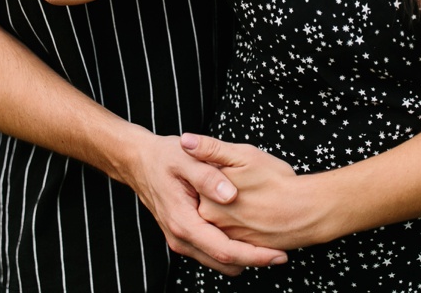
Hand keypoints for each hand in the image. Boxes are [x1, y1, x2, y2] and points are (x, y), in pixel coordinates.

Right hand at [122, 131, 288, 274]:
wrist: (138, 161)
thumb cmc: (164, 156)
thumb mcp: (186, 157)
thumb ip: (208, 175)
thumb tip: (230, 195)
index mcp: (184, 222)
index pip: (224, 251)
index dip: (254, 256)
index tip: (278, 255)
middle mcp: (181, 238)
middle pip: (224, 263)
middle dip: (254, 261)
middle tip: (282, 253)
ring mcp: (181, 239)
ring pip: (218, 261)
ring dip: (243, 257)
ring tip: (270, 245)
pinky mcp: (184, 235)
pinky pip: (211, 251)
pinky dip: (231, 249)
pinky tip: (247, 235)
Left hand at [182, 133, 327, 249]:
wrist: (307, 211)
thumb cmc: (277, 180)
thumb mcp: (244, 156)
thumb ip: (211, 149)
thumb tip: (185, 140)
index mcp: (207, 200)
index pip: (200, 182)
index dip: (218, 171)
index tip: (237, 169)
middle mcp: (212, 223)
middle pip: (209, 201)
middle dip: (224, 191)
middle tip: (250, 184)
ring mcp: (227, 238)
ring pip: (222, 217)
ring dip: (233, 207)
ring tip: (256, 197)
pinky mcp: (242, 247)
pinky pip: (235, 232)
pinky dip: (243, 221)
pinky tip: (258, 211)